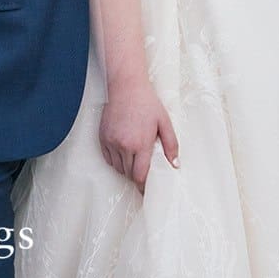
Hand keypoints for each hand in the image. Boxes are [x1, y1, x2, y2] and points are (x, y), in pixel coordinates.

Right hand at [99, 77, 178, 193]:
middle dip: (136, 176)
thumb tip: (175, 164)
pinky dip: (115, 160)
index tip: (146, 190)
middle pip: (128, 173)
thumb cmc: (147, 103)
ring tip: (133, 160)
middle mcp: (124, 145)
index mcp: (141, 144)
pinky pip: (108, 158)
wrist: (126, 87)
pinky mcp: (103, 137)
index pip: (140, 175)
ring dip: (125, 168)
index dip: (143, 186)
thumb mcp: (164, 122)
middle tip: (142, 172)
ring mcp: (111, 142)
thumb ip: (171, 144)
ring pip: (117, 167)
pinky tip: (122, 152)